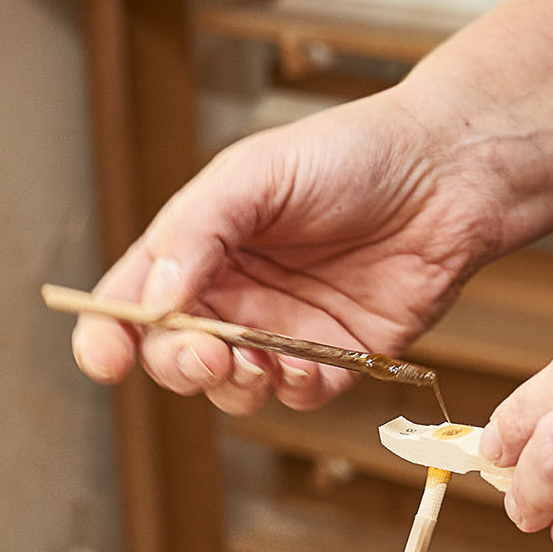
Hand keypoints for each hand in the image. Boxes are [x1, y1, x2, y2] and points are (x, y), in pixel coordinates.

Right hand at [71, 92, 509, 413]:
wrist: (447, 173)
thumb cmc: (350, 154)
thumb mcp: (257, 173)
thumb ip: (198, 231)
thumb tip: (153, 303)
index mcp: (198, 248)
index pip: (131, 304)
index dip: (108, 337)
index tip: (105, 358)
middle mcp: (234, 296)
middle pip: (174, 357)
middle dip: (179, 365)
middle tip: (205, 352)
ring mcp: (283, 331)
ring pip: (233, 389)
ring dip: (234, 385)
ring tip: (255, 360)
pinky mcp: (338, 358)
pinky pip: (299, 396)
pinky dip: (293, 390)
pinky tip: (304, 366)